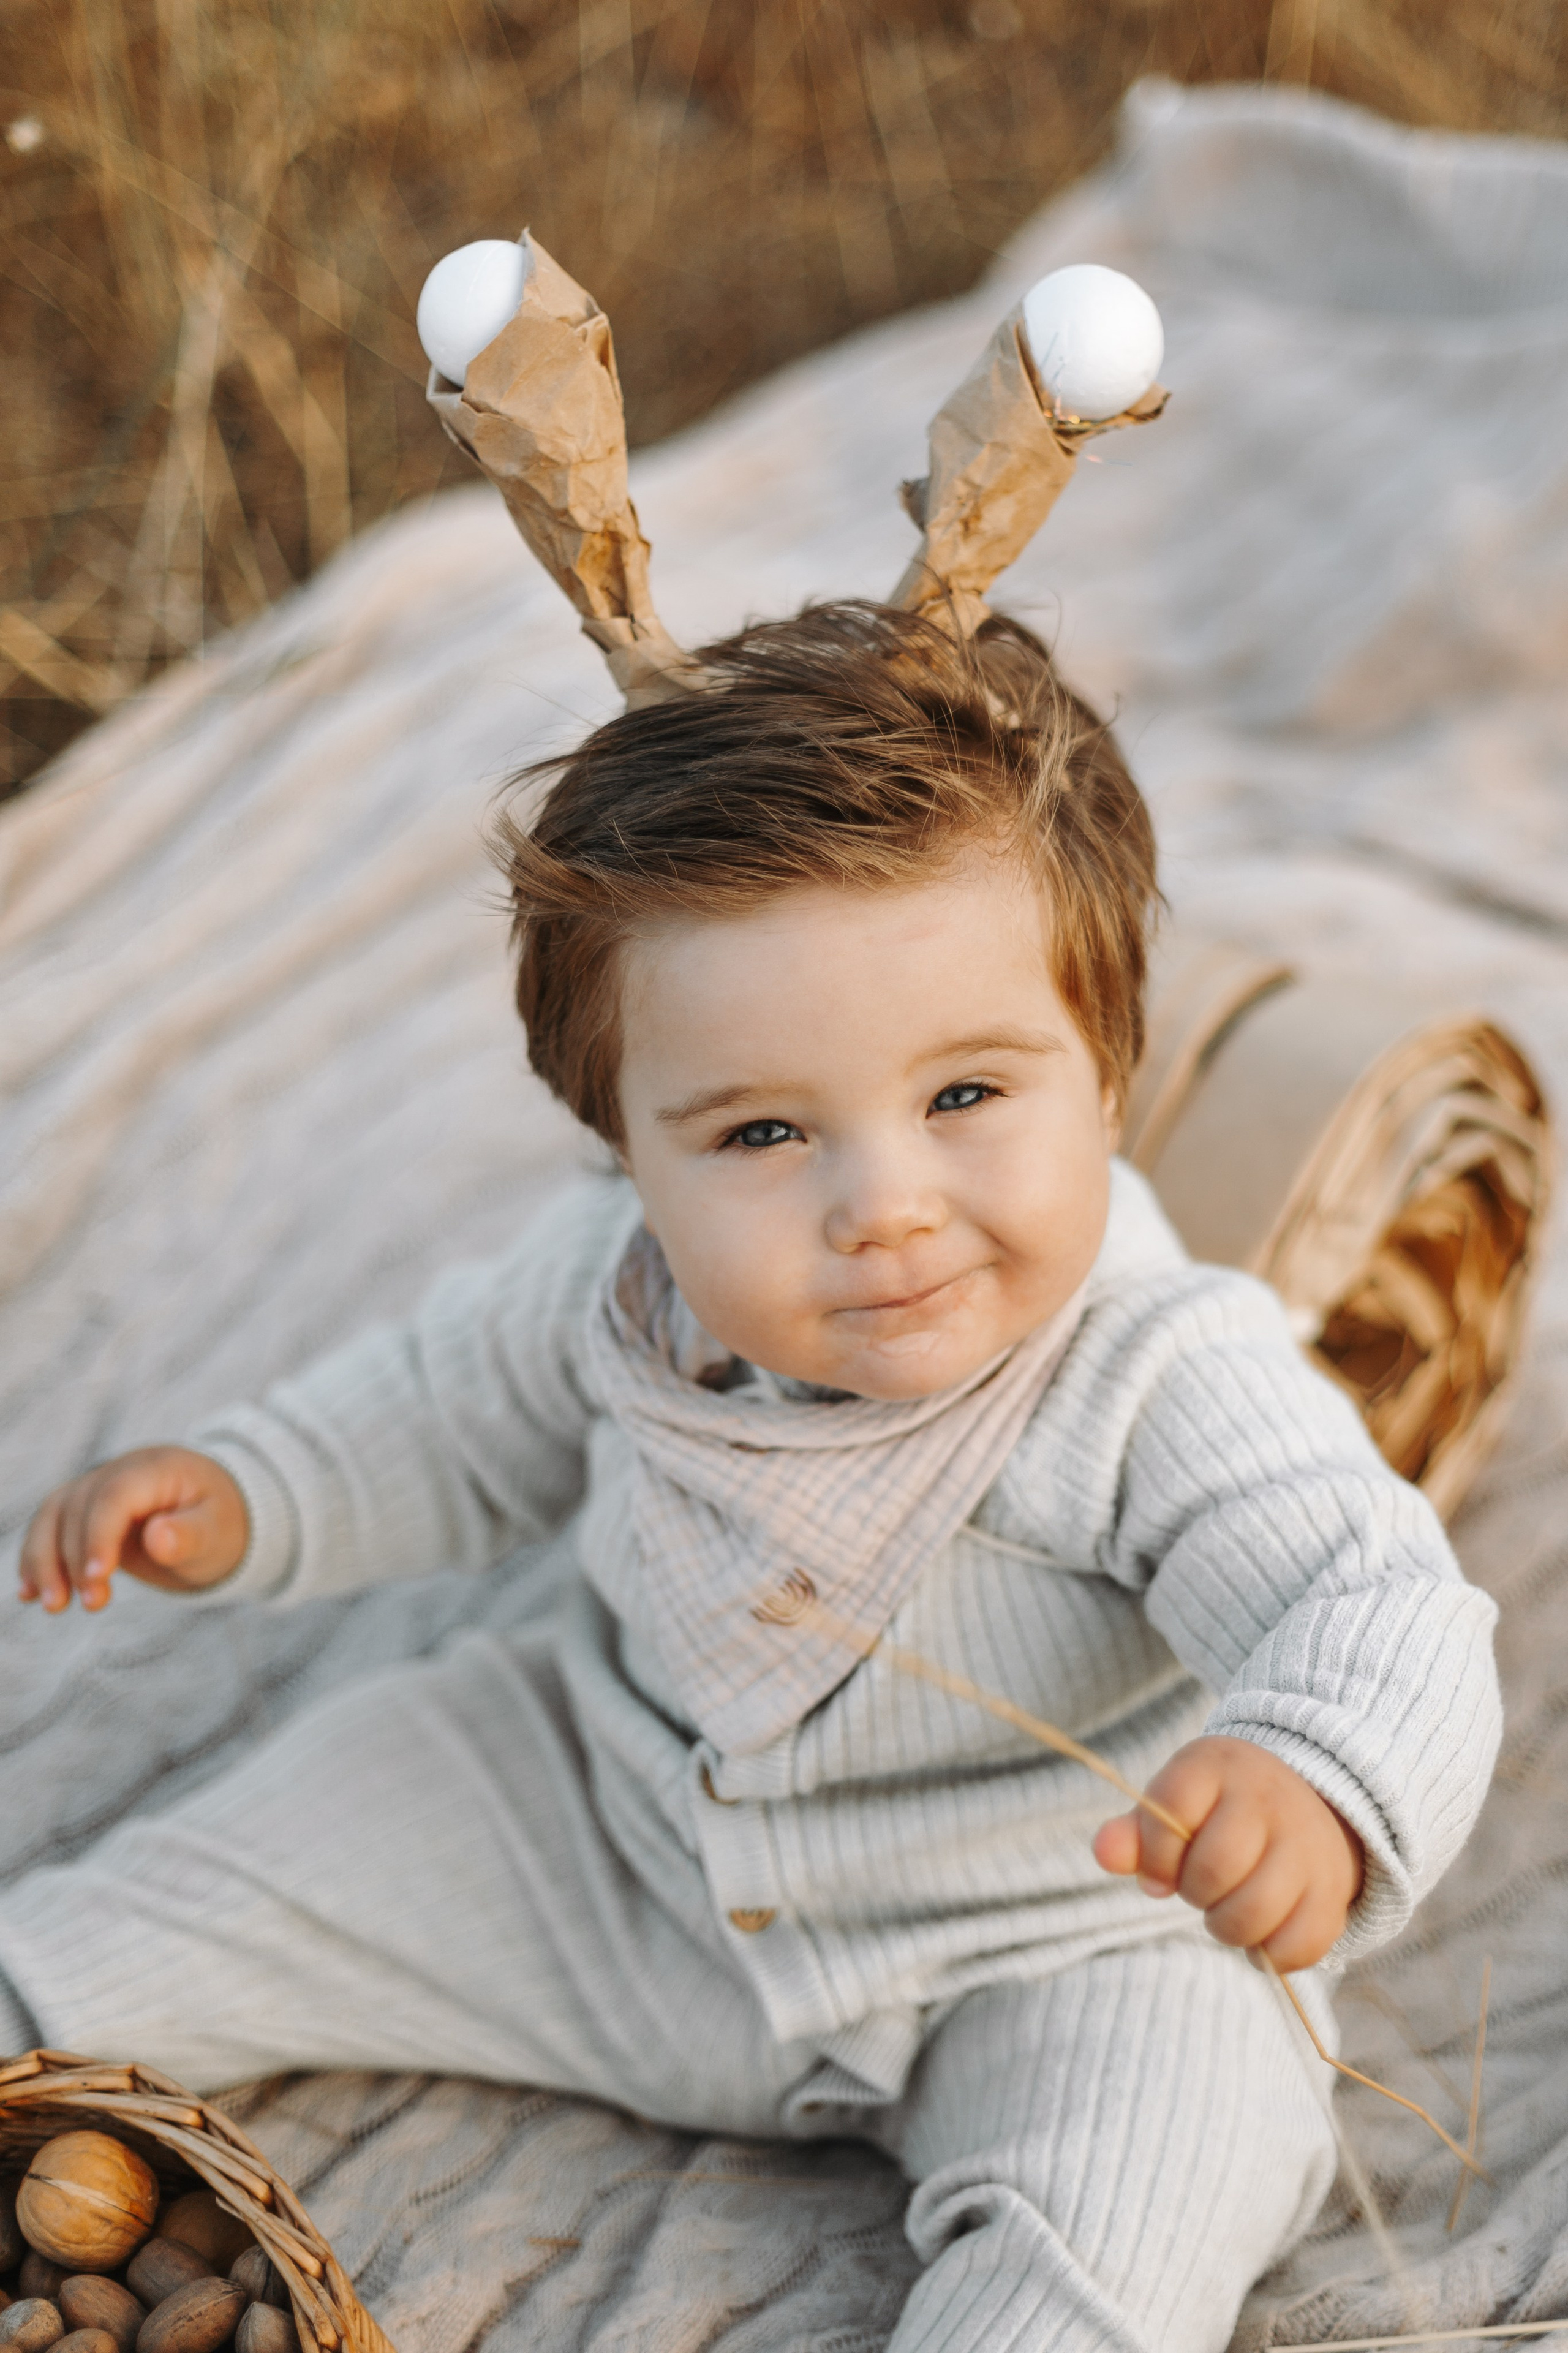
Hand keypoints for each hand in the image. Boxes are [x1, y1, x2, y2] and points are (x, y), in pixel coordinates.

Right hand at [19, 1447, 249, 1612]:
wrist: (213, 1515)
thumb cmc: (220, 1523)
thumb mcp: (218, 1532)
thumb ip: (190, 1534)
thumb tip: (157, 1538)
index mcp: (156, 1468)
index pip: (115, 1497)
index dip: (100, 1535)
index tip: (99, 1578)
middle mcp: (118, 1470)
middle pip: (78, 1508)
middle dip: (76, 1559)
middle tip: (93, 1605)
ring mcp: (96, 1488)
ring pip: (53, 1516)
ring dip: (44, 1561)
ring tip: (52, 1606)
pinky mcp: (82, 1511)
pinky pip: (49, 1529)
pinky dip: (36, 1559)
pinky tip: (29, 1594)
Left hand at [1092, 1734, 1364, 1970]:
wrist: (1307, 1802)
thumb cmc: (1218, 1812)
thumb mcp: (1175, 1806)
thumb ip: (1134, 1833)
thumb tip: (1103, 1853)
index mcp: (1217, 1767)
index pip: (1171, 1812)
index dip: (1158, 1855)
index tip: (1164, 1867)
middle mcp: (1268, 1798)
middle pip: (1215, 1870)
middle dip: (1194, 1892)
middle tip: (1201, 1886)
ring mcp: (1307, 1844)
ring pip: (1254, 1914)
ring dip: (1227, 1927)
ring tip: (1227, 1907)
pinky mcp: (1333, 1890)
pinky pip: (1297, 1946)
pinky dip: (1271, 1953)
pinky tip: (1263, 1929)